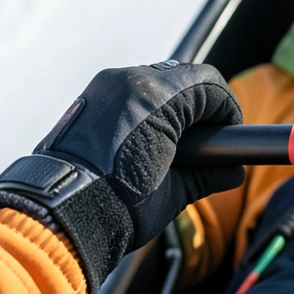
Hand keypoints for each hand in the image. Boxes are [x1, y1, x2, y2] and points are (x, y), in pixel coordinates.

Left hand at [0, 61, 242, 293]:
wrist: (61, 215)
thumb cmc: (118, 206)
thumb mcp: (174, 192)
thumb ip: (207, 174)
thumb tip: (232, 173)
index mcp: (158, 99)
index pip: (210, 86)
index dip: (226, 109)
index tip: (230, 131)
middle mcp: (130, 82)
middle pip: (183, 78)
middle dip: (200, 106)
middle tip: (206, 138)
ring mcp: (105, 87)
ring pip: (154, 82)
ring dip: (171, 105)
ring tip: (174, 141)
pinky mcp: (88, 98)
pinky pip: (128, 92)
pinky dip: (143, 108)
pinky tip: (145, 139)